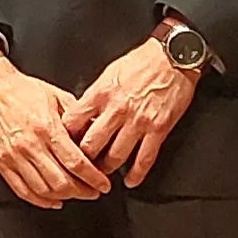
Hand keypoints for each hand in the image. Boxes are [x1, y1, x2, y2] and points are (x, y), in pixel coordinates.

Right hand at [0, 47, 111, 207]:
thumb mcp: (58, 96)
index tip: (103, 184)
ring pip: (43, 190)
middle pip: (62, 182)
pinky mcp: (1, 163)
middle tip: (94, 191)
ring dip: (65, 197)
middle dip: (83, 191)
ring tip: (76, 194)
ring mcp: (13, 157)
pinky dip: (40, 201)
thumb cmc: (23, 91)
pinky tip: (53, 200)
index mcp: (46, 127)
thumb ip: (78, 119)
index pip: (76, 162)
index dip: (93, 178)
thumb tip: (97, 136)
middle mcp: (29, 145)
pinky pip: (22, 191)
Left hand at [64, 39, 202, 186]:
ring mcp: (138, 121)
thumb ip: (94, 96)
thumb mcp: (108, 73)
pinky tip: (131, 181)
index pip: (73, 123)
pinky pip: (144, 159)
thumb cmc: (141, 62)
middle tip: (81, 168)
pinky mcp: (158, 129)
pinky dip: (136, 174)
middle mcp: (116, 109)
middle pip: (90, 145)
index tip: (65, 147)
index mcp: (100, 94)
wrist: (173, 56)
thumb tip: (80, 116)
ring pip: (115, 157)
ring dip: (107, 170)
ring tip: (103, 175)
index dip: (66, 138)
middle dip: (83, 160)